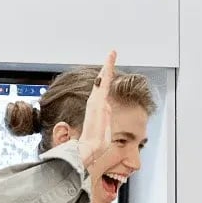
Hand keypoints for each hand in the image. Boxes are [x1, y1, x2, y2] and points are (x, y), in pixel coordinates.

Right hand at [77, 50, 115, 170]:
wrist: (90, 147)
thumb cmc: (95, 143)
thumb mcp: (103, 132)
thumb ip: (105, 121)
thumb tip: (106, 115)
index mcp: (98, 110)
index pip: (102, 92)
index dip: (105, 82)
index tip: (108, 72)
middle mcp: (96, 103)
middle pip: (102, 83)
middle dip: (106, 69)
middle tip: (111, 55)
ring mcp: (96, 100)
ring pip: (103, 79)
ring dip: (107, 66)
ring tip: (111, 55)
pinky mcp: (98, 100)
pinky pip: (103, 82)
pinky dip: (107, 70)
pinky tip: (110, 61)